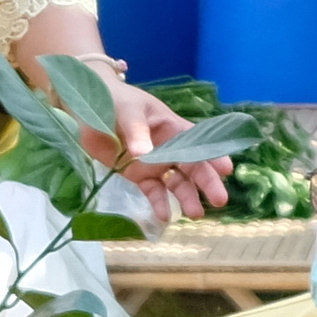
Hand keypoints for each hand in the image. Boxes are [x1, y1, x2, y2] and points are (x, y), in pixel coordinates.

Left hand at [62, 57, 232, 233]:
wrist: (90, 108)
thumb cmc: (115, 101)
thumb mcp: (128, 111)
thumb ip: (136, 131)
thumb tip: (143, 154)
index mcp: (173, 127)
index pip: (198, 142)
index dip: (213, 156)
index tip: (226, 169)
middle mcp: (170, 147)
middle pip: (193, 167)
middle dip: (207, 183)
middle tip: (220, 200)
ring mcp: (155, 163)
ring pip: (177, 183)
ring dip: (187, 197)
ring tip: (195, 214)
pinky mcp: (138, 176)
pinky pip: (153, 191)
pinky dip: (159, 203)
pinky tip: (165, 216)